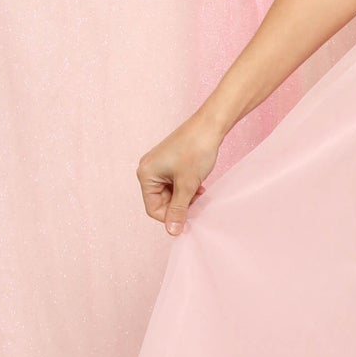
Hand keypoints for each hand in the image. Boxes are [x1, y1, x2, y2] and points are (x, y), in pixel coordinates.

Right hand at [136, 112, 223, 235]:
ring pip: (170, 193)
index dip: (171, 217)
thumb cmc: (196, 150)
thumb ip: (179, 210)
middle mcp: (148, 169)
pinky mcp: (169, 162)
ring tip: (200, 193)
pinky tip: (199, 186)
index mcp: (146, 174)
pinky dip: (186, 188)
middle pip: (161, 201)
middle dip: (180, 205)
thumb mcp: (187, 185)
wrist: (209, 125)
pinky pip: (174, 183)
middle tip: (198, 204)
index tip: (189, 219)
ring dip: (185, 197)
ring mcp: (158, 165)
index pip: (153, 208)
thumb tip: (172, 231)